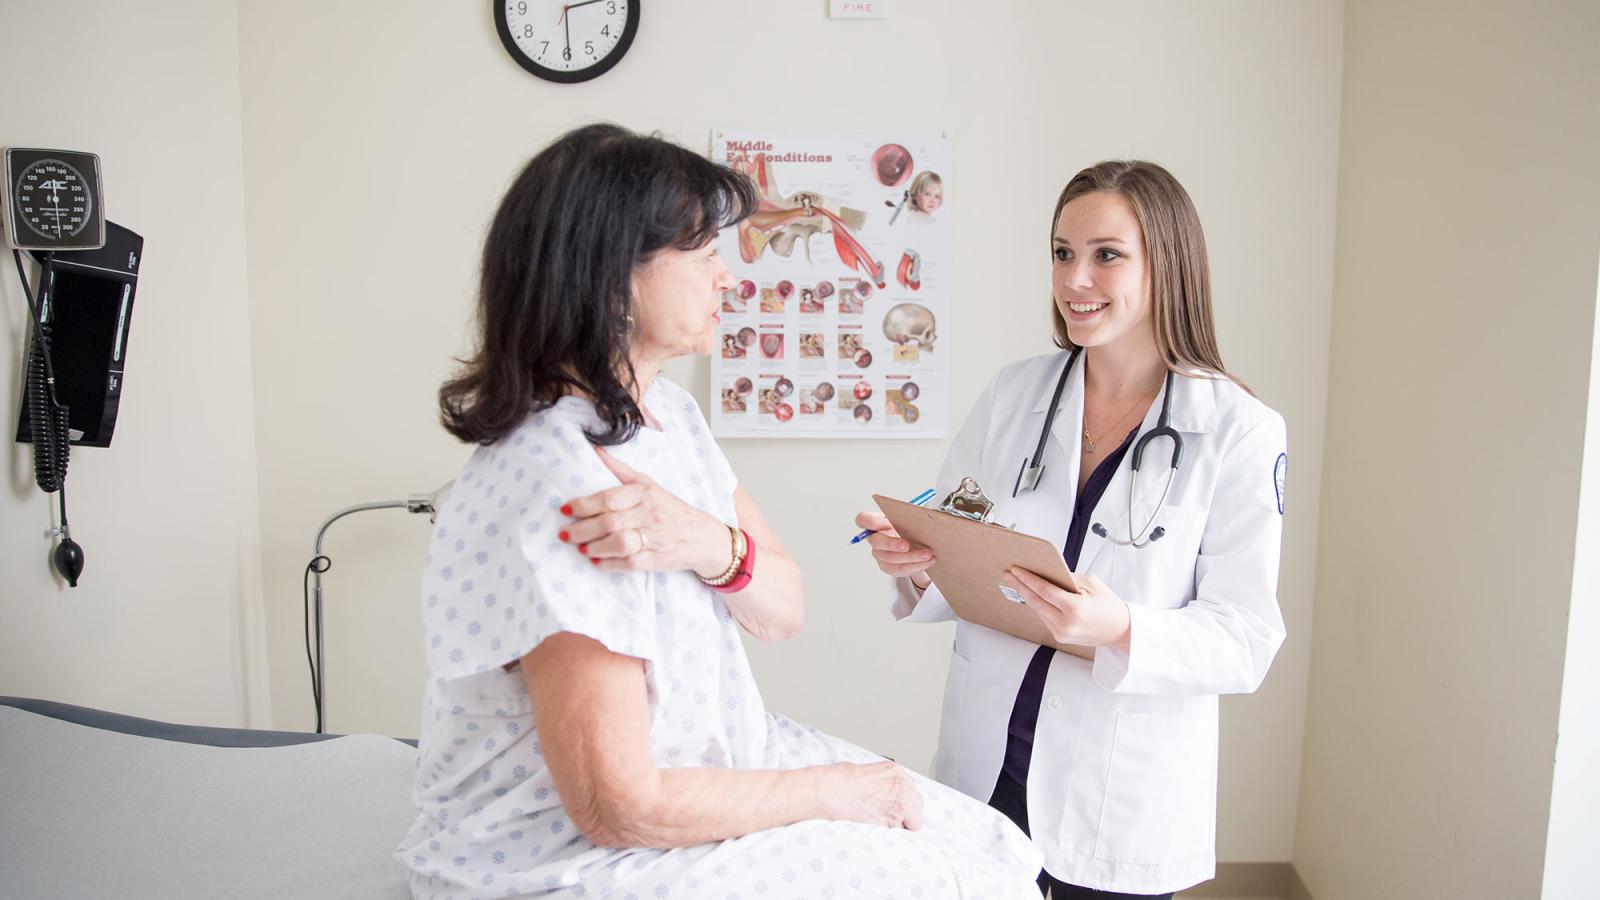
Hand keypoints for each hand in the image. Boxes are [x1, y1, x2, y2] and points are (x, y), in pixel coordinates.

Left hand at [560, 447, 732, 578]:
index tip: (565, 510)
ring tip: (581, 548)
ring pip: (619, 544)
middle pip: (610, 522)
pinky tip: (597, 562)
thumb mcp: (650, 485)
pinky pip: (631, 563)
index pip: (609, 498)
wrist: (705, 538)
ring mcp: (655, 538)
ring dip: (595, 547)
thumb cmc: (671, 510)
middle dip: (582, 530)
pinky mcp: (658, 560)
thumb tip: (595, 451)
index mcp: (645, 493)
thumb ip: (621, 470)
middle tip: (565, 534)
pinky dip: (610, 564)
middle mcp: (650, 514)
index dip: (583, 505)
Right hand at [818, 760, 922, 830]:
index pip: (912, 789)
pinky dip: (893, 833)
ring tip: (885, 823)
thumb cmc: (839, 780)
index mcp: (895, 771)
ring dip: (904, 823)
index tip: (895, 804)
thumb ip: (882, 780)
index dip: (904, 799)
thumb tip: (882, 791)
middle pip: (918, 804)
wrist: (828, 791)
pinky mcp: (890, 821)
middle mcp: (900, 785)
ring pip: (916, 821)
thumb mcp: (866, 770)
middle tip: (892, 815)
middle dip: (907, 811)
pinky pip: (901, 831)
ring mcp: (898, 803)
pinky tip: (879, 827)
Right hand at [853, 511, 934, 588]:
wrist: (914, 541)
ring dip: (911, 557)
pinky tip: (927, 561)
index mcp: (876, 522)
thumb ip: (908, 515)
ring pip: (890, 559)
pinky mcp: (888, 567)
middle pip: (876, 542)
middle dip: (892, 544)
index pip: (863, 520)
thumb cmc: (907, 526)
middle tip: (907, 545)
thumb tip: (921, 515)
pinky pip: (899, 569)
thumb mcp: (907, 517)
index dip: (872, 522)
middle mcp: (875, 539)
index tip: (887, 522)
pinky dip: (915, 566)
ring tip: (927, 554)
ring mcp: (880, 554)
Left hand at [1001, 569, 1132, 649]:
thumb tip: (1046, 572)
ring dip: (1026, 595)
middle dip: (1020, 586)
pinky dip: (1037, 605)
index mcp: (1075, 609)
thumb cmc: (1109, 605)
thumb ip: (1067, 578)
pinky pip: (1044, 617)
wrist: (1120, 630)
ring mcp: (1061, 633)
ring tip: (1017, 581)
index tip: (1016, 569)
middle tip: (1009, 574)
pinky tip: (1031, 595)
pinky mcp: (1060, 637)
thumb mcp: (1092, 584)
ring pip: (1037, 610)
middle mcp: (1066, 623)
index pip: (1044, 590)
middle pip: (1035, 601)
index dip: (1027, 579)